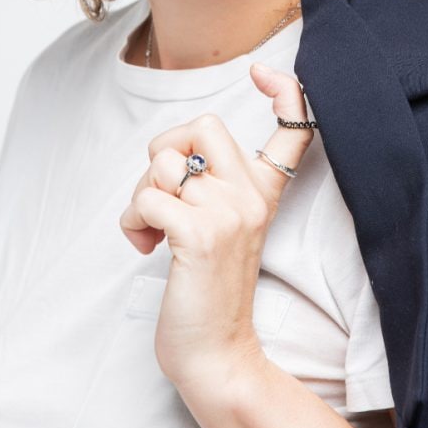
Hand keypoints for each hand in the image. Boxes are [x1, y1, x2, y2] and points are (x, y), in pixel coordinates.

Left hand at [118, 62, 315, 390]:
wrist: (215, 354)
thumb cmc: (206, 290)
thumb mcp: (222, 229)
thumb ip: (212, 186)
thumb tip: (174, 151)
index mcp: (263, 192)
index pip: (295, 126)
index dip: (284, 89)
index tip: (262, 73)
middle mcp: (253, 196)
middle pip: (202, 124)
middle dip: (164, 152)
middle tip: (165, 197)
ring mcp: (229, 213)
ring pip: (163, 163)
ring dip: (141, 195)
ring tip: (154, 230)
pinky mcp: (199, 236)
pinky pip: (146, 198)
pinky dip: (132, 221)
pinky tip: (145, 247)